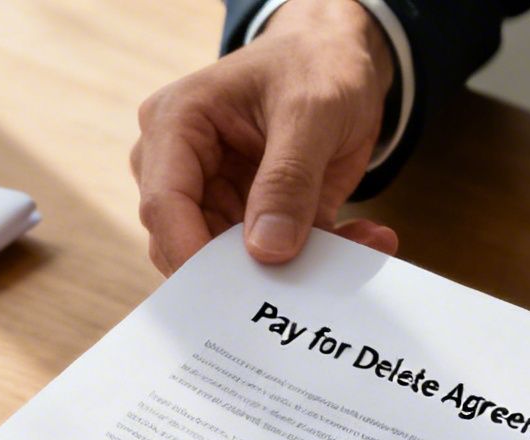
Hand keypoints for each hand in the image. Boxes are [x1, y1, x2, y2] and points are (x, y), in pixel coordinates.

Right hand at [133, 0, 401, 273]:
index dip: (191, 254)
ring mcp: (214, 195)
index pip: (165, 203)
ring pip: (232, 262)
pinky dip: (318, 257)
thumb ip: (288, 179)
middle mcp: (183, 166)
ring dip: (292, 268)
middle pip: (189, 242)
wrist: (338, 55)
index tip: (234, 294)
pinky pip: (272, 257)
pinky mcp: (248, 217)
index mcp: (176, 125)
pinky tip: (364, 238)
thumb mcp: (311, 112)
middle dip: (247, 270)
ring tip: (357, 243)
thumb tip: (266, 250)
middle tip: (305, 282)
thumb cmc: (314, 63)